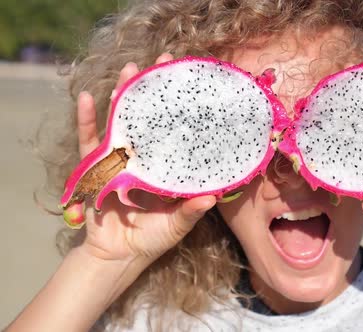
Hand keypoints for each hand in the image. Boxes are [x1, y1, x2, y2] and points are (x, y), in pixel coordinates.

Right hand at [75, 53, 215, 263]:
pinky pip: (90, 141)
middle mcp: (146, 156)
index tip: (191, 81)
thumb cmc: (153, 238)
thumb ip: (190, 211)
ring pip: (121, 120)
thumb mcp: (177, 224)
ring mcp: (120, 159)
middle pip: (150, 116)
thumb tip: (210, 197)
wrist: (119, 255)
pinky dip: (87, 120)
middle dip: (153, 89)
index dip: (183, 107)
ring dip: (123, 95)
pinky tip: (87, 98)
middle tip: (160, 62)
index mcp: (167, 165)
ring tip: (129, 70)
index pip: (177, 129)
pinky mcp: (96, 167)